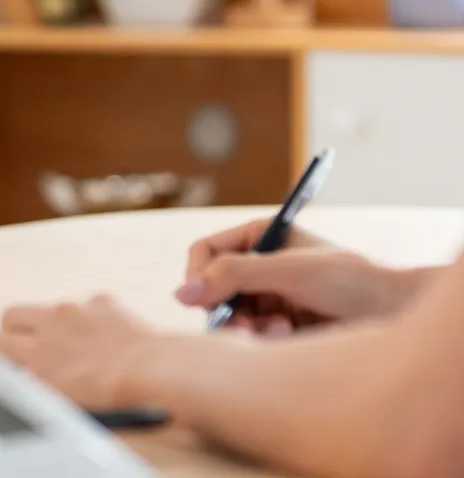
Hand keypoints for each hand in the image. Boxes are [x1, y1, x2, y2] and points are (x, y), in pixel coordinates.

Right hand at [0, 296, 157, 409]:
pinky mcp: (103, 302)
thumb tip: (24, 378)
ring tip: (76, 349)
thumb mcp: (62, 401)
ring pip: (49, 309)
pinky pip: (88, 306)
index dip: (3, 357)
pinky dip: (92, 319)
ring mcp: (76, 309)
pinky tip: (107, 340)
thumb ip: (35, 384)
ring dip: (54, 325)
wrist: (156, 373)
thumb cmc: (114, 397)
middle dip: (15, 330)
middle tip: (29, 348)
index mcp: (36, 353)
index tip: (12, 365)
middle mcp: (50, 324)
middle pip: (12, 315)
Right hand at [176, 217, 419, 332]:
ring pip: (230, 316)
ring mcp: (269, 296)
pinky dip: (264, 339)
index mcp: (258, 237)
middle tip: (243, 328)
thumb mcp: (288, 271)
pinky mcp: (280, 325)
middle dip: (227, 309)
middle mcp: (258, 265)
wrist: (395, 313)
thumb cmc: (350, 280)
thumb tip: (180, 293)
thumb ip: (234, 276)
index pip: (205, 252)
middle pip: (213, 289)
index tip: (201, 301)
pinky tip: (289, 338)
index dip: (198, 276)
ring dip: (249, 328)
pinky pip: (252, 336)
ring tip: (277, 333)